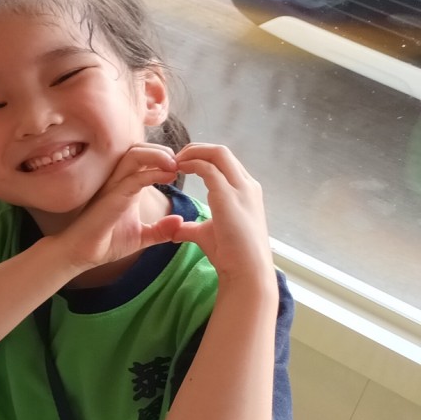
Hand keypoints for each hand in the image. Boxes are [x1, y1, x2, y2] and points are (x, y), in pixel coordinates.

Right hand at [55, 143, 182, 271]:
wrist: (82, 254)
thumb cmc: (106, 243)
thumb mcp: (142, 236)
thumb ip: (161, 230)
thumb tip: (179, 222)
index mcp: (126, 186)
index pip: (143, 159)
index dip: (163, 157)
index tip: (181, 168)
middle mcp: (118, 181)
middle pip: (139, 149)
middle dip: (162, 150)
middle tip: (181, 163)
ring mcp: (113, 187)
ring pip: (134, 155)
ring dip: (158, 155)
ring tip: (175, 165)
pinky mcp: (112, 197)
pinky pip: (134, 177)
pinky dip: (154, 173)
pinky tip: (169, 176)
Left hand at [168, 144, 273, 284]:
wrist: (246, 270)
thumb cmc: (230, 255)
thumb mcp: (207, 234)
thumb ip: (191, 228)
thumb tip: (175, 230)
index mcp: (246, 191)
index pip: (225, 162)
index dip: (202, 157)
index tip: (181, 163)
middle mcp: (247, 185)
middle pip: (222, 151)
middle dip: (196, 148)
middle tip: (174, 157)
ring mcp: (241, 189)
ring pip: (218, 153)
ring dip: (193, 152)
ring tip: (173, 160)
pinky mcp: (229, 196)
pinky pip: (208, 168)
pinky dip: (190, 164)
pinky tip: (177, 169)